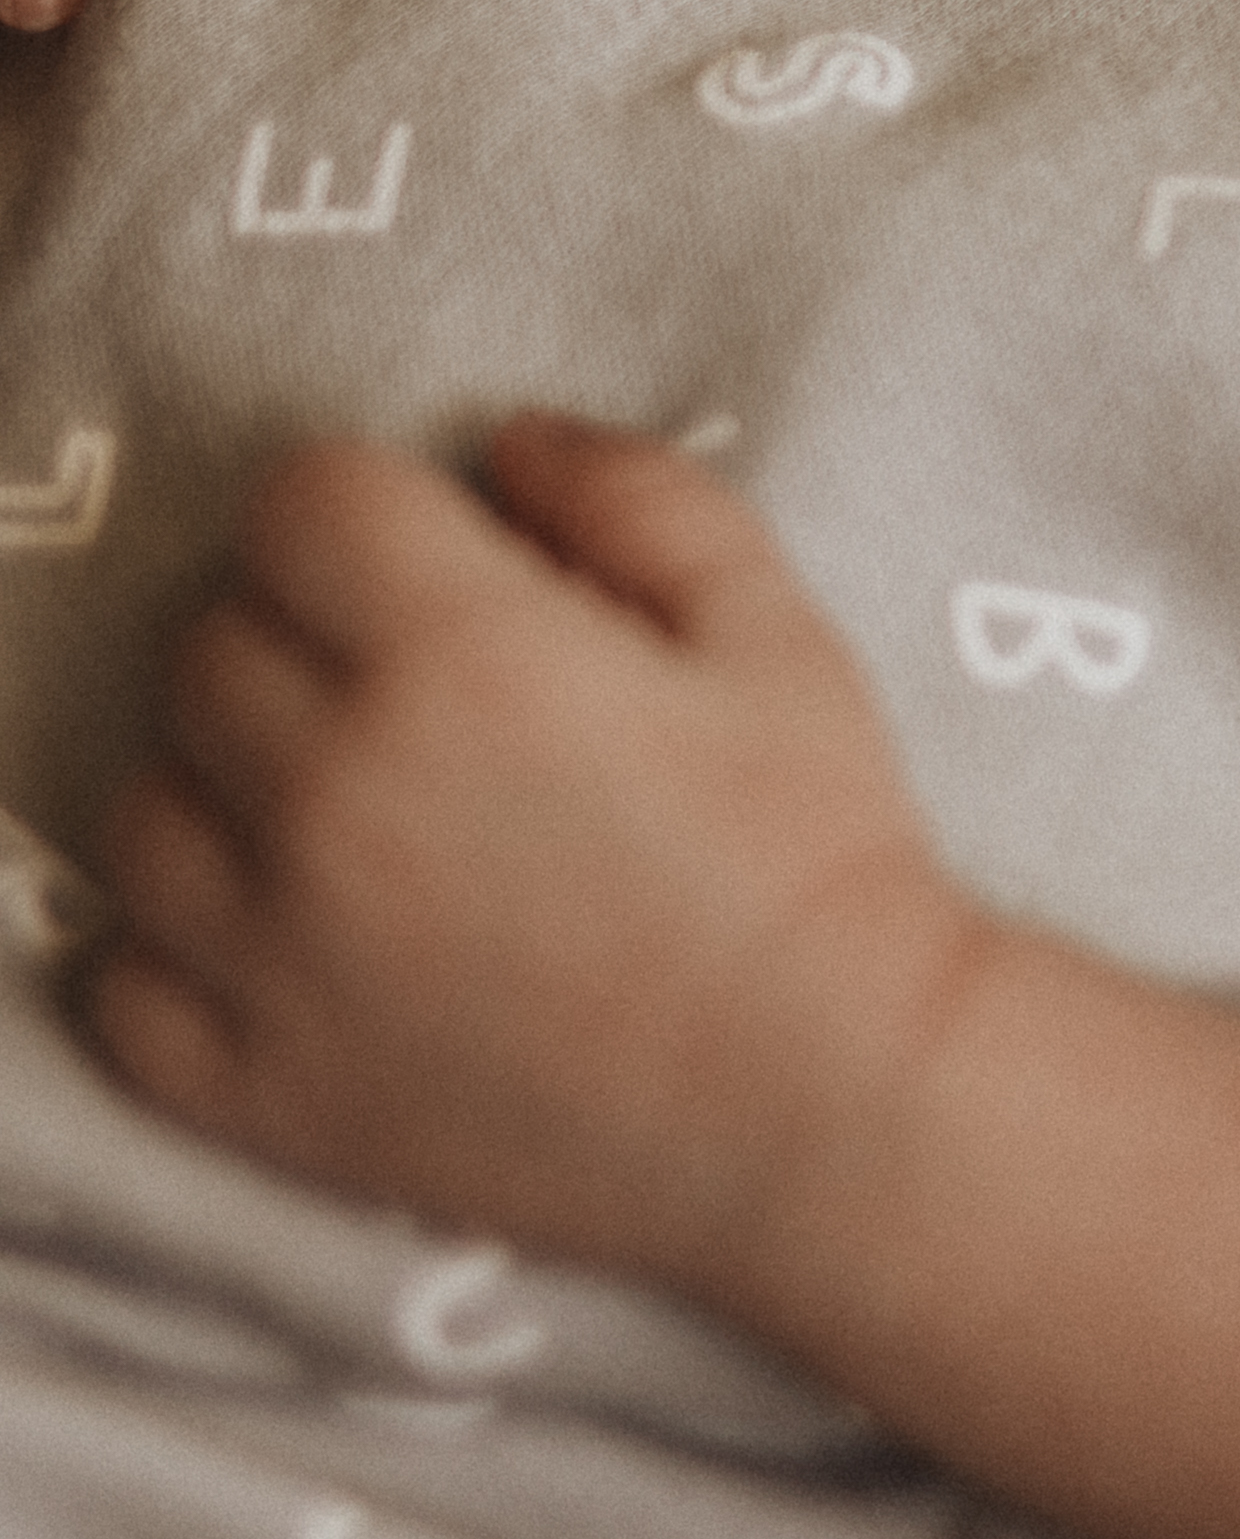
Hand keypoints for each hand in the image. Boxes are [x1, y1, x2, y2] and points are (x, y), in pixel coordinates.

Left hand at [86, 417, 989, 1304]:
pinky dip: (178, 948)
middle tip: (417, 682)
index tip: (438, 554)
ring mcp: (271, 951)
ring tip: (347, 809)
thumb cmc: (815, 849)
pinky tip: (288, 933)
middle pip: (211, 639)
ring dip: (227, 782)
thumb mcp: (773, 628)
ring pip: (144, 800)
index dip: (374, 508)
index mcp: (460, 655)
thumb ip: (637, 496)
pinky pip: (119, 982)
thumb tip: (511, 440)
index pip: (300, 502)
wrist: (822, 1098)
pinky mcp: (252, 1088)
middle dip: (306, 630)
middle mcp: (330, 790)